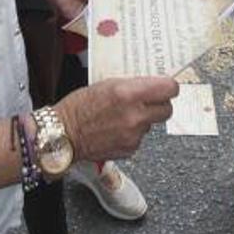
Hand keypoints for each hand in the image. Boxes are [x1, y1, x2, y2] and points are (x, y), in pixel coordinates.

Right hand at [56, 76, 177, 161]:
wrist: (64, 135)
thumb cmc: (78, 107)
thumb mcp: (106, 83)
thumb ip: (131, 84)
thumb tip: (150, 84)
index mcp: (129, 93)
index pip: (169, 89)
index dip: (169, 87)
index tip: (166, 86)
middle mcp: (135, 115)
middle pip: (167, 109)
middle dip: (160, 104)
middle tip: (149, 101)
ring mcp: (134, 135)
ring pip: (152, 124)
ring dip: (143, 119)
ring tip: (123, 115)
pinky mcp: (130, 149)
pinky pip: (140, 137)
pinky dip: (133, 133)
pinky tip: (116, 128)